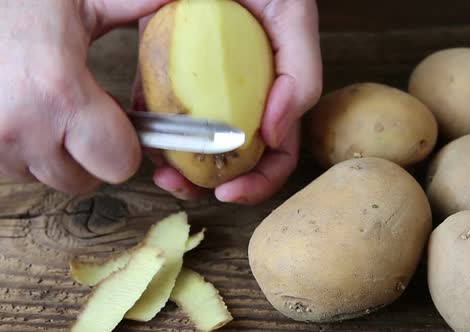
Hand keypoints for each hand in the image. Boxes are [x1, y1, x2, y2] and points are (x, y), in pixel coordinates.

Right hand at [0, 0, 172, 192]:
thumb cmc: (16, 4)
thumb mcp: (81, 1)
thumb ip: (134, 6)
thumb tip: (177, 1)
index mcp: (62, 92)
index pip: (119, 162)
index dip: (127, 146)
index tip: (122, 124)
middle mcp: (24, 127)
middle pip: (83, 181)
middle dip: (92, 156)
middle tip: (85, 118)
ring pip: (44, 178)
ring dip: (53, 155)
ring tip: (49, 111)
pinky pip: (12, 170)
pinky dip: (23, 151)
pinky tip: (24, 116)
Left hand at [133, 0, 322, 204]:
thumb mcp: (294, 17)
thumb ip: (300, 75)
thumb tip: (274, 134)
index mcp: (277, 91)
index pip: (280, 150)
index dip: (262, 181)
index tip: (230, 192)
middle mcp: (245, 94)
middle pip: (234, 155)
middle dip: (210, 181)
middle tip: (181, 186)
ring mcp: (208, 84)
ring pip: (196, 140)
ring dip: (178, 163)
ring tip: (159, 168)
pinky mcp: (173, 66)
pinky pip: (163, 106)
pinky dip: (154, 126)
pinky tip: (144, 131)